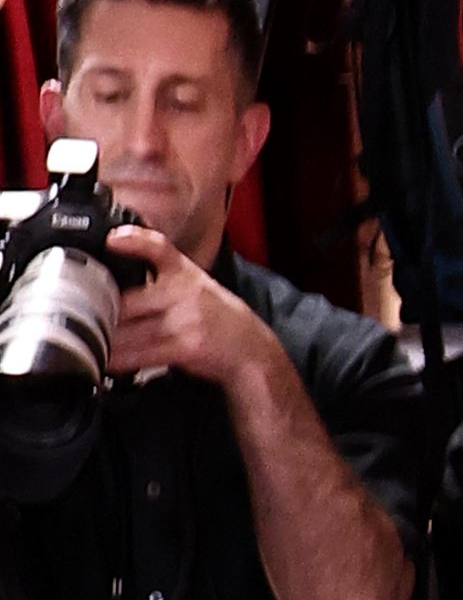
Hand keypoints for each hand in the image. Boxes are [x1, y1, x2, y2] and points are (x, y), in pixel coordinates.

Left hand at [101, 226, 254, 387]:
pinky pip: (144, 355)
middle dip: (101, 309)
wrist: (249, 348)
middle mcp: (183, 294)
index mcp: (183, 273)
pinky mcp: (185, 348)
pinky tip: (106, 360)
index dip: (134, 241)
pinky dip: (121, 359)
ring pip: (132, 330)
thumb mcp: (193, 281)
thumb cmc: (215, 315)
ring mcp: (184, 322)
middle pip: (129, 300)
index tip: (111, 240)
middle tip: (76, 312)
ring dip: (105, 339)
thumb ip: (158, 273)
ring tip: (85, 341)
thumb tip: (115, 277)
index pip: (158, 247)